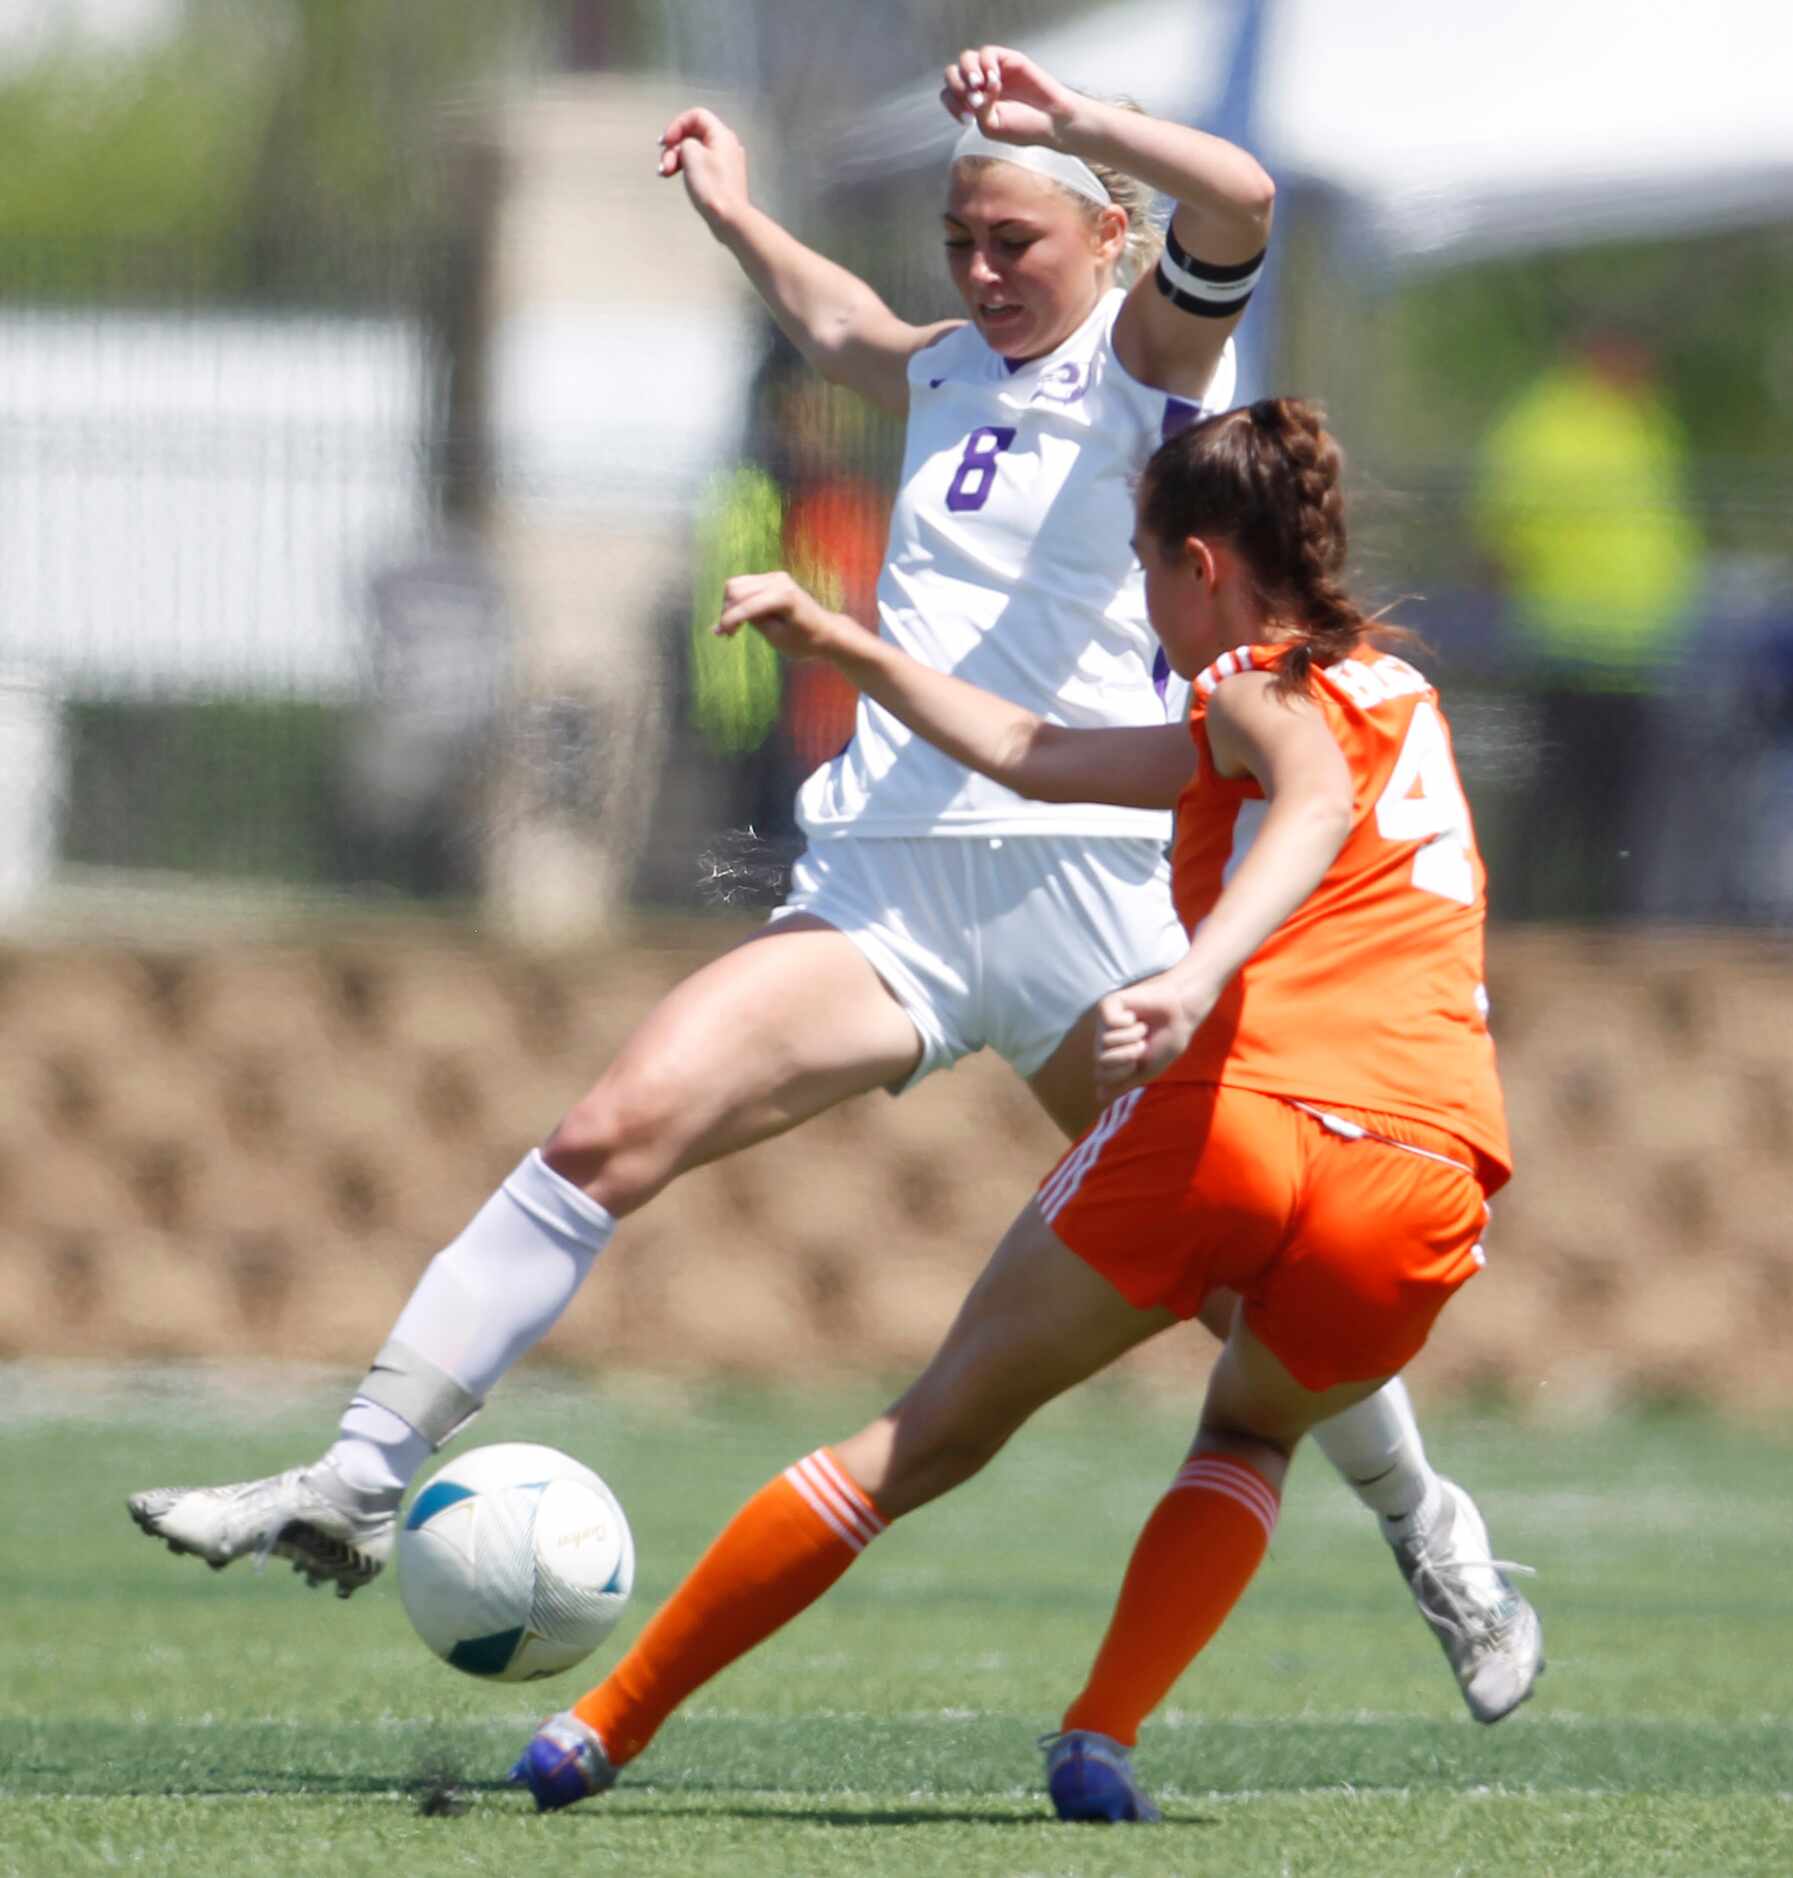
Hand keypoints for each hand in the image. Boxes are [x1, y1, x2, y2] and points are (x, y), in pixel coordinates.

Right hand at [657, 107, 750, 228]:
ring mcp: (725, 161)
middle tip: (663, 165)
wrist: (730, 219)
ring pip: (694, 151)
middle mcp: (726, 144)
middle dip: (673, 147)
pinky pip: (700, 165)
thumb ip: (684, 142)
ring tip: (664, 174)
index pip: (696, 115)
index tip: (665, 142)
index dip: (677, 124)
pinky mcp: (721, 177)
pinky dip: (686, 168)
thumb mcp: (691, 155)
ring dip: (675, 159)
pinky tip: (673, 177)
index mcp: (721, 134)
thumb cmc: (711, 185)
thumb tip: (686, 148)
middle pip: (693, 134)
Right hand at [717, 572, 851, 662]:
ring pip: (737, 585)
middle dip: (727, 611)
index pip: (747, 605)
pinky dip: (737, 600)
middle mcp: (779, 581)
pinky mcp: (772, 579)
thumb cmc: (805, 641)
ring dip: (730, 605)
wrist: (826, 632)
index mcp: (784, 597)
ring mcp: (775, 577)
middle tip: (728, 634)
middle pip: (736, 589)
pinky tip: (739, 618)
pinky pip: (745, 585)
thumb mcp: (778, 639)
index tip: (719, 634)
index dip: (729, 620)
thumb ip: (755, 623)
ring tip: (733, 627)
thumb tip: (730, 616)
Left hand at [939, 45, 1077, 145]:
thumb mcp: (992, 126)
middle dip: (957, 86)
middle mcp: (978, 84)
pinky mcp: (1007, 59)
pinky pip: (987, 53)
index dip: (952, 103)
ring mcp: (992, 70)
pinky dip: (986, 65)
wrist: (1051, 120)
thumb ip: (977, 109)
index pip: (948, 94)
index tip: (967, 120)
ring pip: (966, 59)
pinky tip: (995, 80)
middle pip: (952, 73)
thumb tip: (975, 88)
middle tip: (974, 100)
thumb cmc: (1022, 127)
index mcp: (971, 102)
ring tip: (980, 86)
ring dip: (968, 72)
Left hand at [1092, 968, 1218, 1095]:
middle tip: (1143, 1043)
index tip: (1140, 1062)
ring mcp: (1103, 1024)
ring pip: (1106, 1041)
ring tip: (1142, 1028)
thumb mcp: (1147, 1070)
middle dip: (1128, 1054)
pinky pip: (1110, 1022)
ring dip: (1132, 1036)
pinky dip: (1129, 1022)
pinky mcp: (1107, 1005)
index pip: (1100, 1075)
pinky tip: (1135, 1016)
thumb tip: (1099, 1096)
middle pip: (1101, 1060)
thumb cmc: (1166, 1042)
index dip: (1123, 1071)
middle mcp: (1103, 1041)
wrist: (1180, 1015)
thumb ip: (1123, 1083)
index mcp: (1111, 1058)